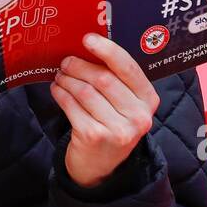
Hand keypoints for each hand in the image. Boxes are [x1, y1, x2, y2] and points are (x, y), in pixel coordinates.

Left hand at [49, 32, 160, 188]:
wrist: (101, 167)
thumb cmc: (111, 124)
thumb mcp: (124, 104)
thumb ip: (116, 79)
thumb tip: (89, 45)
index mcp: (149, 101)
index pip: (128, 68)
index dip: (106, 50)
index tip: (87, 39)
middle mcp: (138, 116)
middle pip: (103, 78)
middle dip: (80, 66)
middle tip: (66, 62)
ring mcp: (118, 130)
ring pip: (85, 92)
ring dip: (67, 80)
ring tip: (60, 76)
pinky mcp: (94, 137)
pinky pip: (72, 106)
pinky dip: (60, 95)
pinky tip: (57, 91)